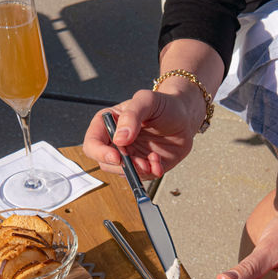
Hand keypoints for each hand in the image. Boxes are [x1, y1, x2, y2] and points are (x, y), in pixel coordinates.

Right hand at [82, 90, 199, 178]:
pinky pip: (141, 177)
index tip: (116, 156)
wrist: (185, 118)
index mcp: (109, 123)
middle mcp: (116, 141)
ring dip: (137, 171)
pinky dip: (150, 174)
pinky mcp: (143, 166)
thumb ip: (132, 116)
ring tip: (152, 160)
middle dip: (123, 165)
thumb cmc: (164, 104)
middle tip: (140, 161)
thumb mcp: (147, 100)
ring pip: (123, 173)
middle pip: (105, 162)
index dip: (99, 152)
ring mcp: (129, 155)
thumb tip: (119, 139)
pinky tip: (158, 163)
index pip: (92, 142)